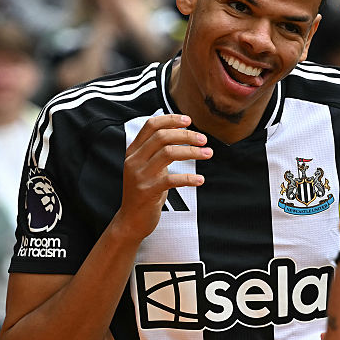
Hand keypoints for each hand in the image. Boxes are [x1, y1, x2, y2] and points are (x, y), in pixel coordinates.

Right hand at [111, 115, 210, 242]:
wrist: (131, 220)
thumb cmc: (145, 191)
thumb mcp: (147, 167)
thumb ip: (158, 151)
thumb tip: (179, 130)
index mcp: (133, 151)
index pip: (150, 126)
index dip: (170, 120)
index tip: (188, 120)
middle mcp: (134, 160)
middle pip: (162, 137)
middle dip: (186, 135)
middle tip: (203, 139)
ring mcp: (140, 175)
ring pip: (168, 153)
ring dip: (192, 151)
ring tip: (208, 153)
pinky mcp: (148, 191)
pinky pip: (172, 179)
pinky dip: (189, 178)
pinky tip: (200, 179)